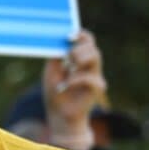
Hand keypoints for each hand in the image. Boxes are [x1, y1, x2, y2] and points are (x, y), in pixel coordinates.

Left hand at [41, 29, 106, 149]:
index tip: (69, 35)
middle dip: (77, 49)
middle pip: (92, 47)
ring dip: (79, 59)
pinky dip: (75, 80)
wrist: (60, 114)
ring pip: (95, 57)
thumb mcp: (51, 72)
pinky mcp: (97, 88)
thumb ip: (56, 57)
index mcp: (80, 59)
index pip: (87, 41)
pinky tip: (63, 86)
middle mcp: (90, 66)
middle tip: (66, 58)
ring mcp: (95, 76)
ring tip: (67, 67)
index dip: (81, 35)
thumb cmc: (55, 92)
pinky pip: (90, 78)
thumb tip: (58, 41)